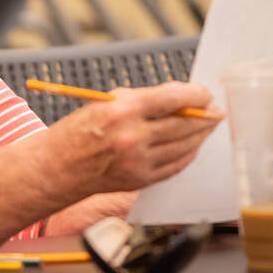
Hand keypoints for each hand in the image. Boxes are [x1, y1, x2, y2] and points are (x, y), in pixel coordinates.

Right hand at [55, 82, 222, 193]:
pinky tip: (192, 145)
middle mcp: (133, 136)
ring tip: (207, 126)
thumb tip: (177, 99)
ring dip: (200, 135)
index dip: (195, 95)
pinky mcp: (141, 179)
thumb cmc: (78, 131)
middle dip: (205, 117)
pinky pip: (176, 165)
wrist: (57, 167)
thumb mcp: (105, 102)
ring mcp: (139, 161)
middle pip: (184, 124)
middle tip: (215, 111)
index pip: (173, 99)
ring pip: (184, 146)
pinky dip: (188, 154)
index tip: (204, 93)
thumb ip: (142, 100)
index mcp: (123, 111)